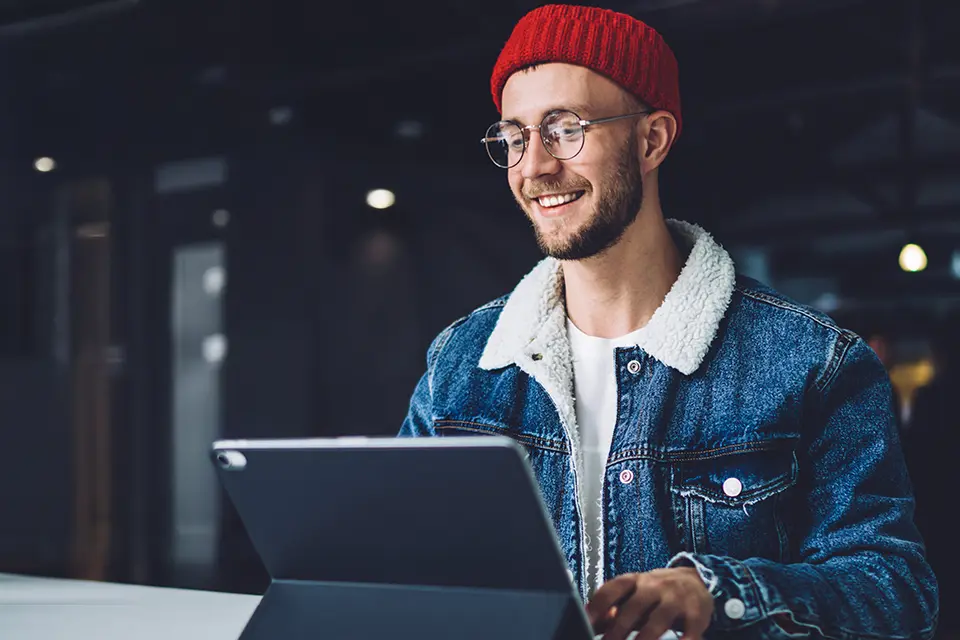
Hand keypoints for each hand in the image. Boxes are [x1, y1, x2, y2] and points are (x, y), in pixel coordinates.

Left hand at [585, 567, 713, 639]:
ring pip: (659, 619)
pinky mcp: (696, 614)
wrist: (696, 580)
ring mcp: (676, 599)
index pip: (612, 590)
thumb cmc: (656, 593)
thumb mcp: (633, 595)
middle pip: (634, 606)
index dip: (597, 606)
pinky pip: (690, 629)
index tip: (586, 622)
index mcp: (634, 582)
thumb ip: (611, 609)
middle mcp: (654, 587)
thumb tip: (587, 622)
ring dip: (645, 638)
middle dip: (619, 628)